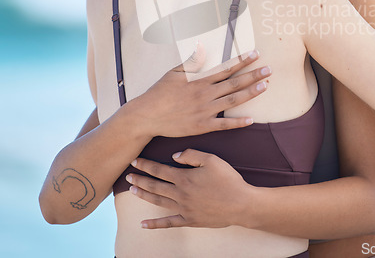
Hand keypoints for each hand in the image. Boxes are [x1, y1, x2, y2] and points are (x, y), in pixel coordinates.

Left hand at [126, 150, 253, 228]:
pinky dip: (155, 224)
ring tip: (132, 191)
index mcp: (184, 178)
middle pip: (155, 185)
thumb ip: (192, 155)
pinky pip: (168, 223)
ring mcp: (183, 209)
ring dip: (144, 195)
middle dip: (140, 179)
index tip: (134, 161)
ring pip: (158, 201)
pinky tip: (143, 225)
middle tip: (128, 175)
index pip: (159, 170)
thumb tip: (175, 155)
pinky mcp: (189, 220)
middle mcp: (180, 194)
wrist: (241, 204)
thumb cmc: (228, 180)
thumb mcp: (212, 160)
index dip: (146, 165)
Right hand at [129, 45, 270, 138]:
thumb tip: (203, 46)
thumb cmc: (160, 92)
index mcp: (199, 80)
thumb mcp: (174, 72)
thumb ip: (192, 61)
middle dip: (253, 75)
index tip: (255, 54)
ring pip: (233, 101)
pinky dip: (238, 123)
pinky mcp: (202, 126)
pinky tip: (251, 119)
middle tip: (269, 69)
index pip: (226, 68)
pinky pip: (224, 125)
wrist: (147, 115)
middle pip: (234, 83)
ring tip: (265, 86)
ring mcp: (205, 111)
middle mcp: (205, 94)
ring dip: (250, 93)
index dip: (242, 61)